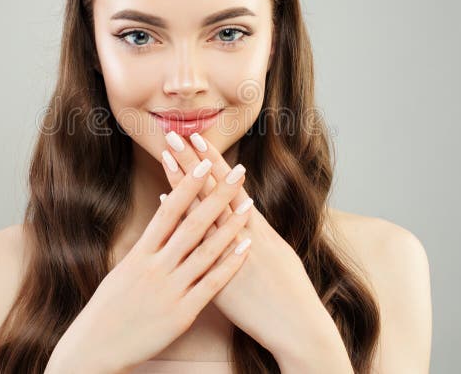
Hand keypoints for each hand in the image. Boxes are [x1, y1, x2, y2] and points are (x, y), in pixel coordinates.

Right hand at [47, 154, 254, 372]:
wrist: (96, 347)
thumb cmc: (111, 307)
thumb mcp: (125, 270)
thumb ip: (147, 246)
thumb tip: (162, 221)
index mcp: (140, 253)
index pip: (168, 211)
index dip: (187, 185)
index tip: (204, 163)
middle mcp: (155, 267)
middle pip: (192, 224)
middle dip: (216, 194)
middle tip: (237, 170)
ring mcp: (170, 289)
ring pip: (206, 251)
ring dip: (231, 226)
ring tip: (250, 205)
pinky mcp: (182, 313)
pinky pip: (211, 284)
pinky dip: (230, 264)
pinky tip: (246, 247)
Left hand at [160, 131, 329, 358]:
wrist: (297, 325)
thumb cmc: (291, 291)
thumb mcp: (278, 253)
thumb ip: (257, 232)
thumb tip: (245, 212)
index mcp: (257, 227)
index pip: (230, 183)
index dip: (212, 159)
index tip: (195, 135)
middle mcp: (241, 232)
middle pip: (211, 188)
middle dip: (191, 160)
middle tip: (171, 134)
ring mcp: (226, 252)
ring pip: (199, 208)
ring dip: (180, 182)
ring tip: (164, 158)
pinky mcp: (216, 274)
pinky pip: (192, 240)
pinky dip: (178, 221)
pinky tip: (163, 203)